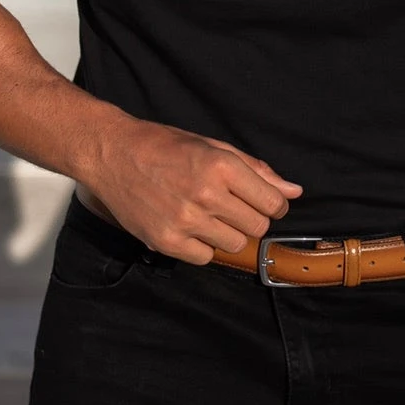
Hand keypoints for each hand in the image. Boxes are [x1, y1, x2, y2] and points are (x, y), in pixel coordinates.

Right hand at [78, 116, 301, 263]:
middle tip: (230, 205)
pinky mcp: (166, 241)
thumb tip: (293, 191)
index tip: (262, 201)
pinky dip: (201, 246)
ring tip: (206, 214)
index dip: (273, 204)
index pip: (273, 203)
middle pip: (257, 227)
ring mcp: (185, 221)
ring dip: (227, 233)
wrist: (111, 154)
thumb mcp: (213, 146)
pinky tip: (187, 225)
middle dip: (250, 218)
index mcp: (221, 166)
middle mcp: (206, 194)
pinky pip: (204, 258)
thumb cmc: (163, 146)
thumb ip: (256, 170)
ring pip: (234, 245)